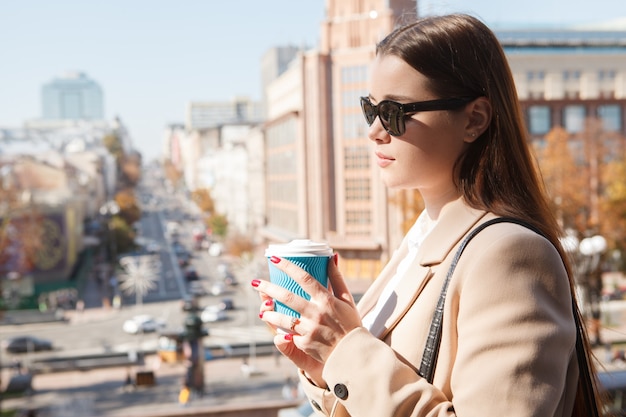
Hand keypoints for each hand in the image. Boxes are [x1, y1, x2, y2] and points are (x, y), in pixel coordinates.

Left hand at [252, 254, 361, 382]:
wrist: (352, 353)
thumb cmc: (351, 323)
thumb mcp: (347, 299)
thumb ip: (336, 278)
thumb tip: (331, 257)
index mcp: (327, 300)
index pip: (304, 278)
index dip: (288, 267)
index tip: (274, 259)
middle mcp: (316, 313)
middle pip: (287, 297)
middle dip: (268, 288)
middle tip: (255, 282)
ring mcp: (309, 329)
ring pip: (282, 318)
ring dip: (269, 313)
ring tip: (262, 309)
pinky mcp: (305, 343)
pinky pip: (289, 334)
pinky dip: (281, 329)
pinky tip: (274, 325)